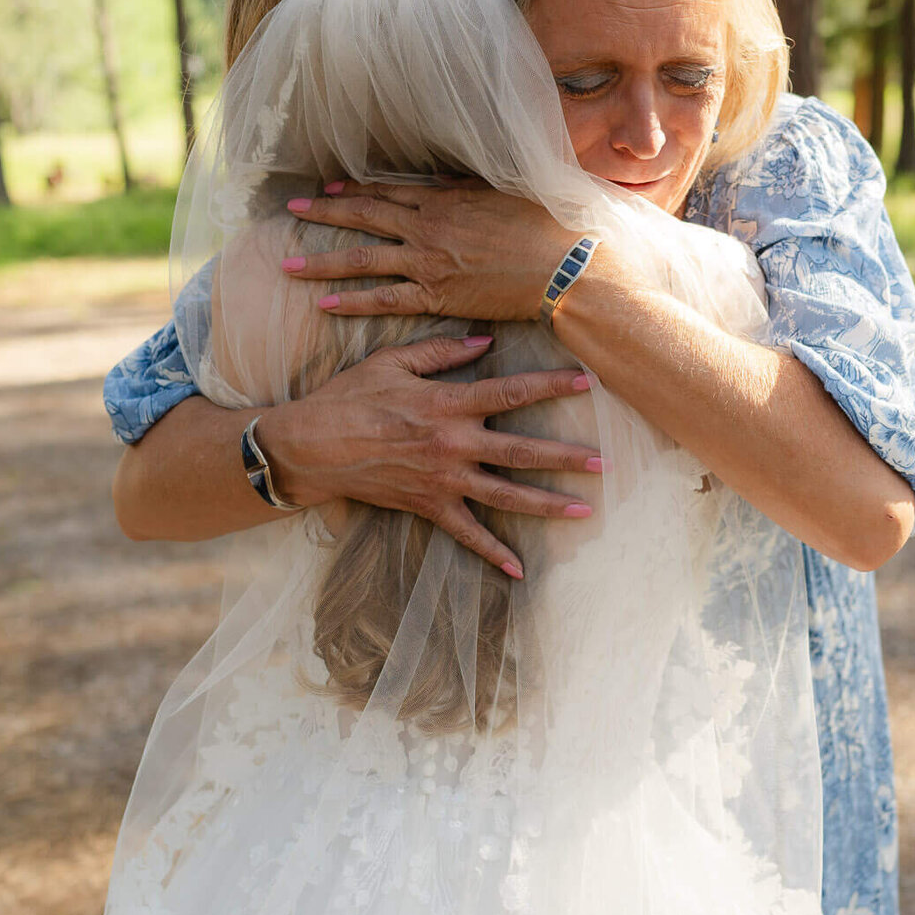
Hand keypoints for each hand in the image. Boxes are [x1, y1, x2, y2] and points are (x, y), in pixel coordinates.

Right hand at [257, 332, 600, 576]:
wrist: (310, 446)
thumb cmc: (349, 397)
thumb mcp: (392, 362)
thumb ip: (441, 353)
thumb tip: (484, 344)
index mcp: (448, 404)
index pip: (510, 392)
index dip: (550, 386)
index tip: (586, 382)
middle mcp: (453, 444)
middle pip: (522, 451)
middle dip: (566, 457)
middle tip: (604, 463)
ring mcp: (443, 480)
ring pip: (506, 496)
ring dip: (548, 504)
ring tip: (585, 510)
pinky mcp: (427, 506)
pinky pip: (466, 534)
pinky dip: (492, 553)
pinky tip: (519, 569)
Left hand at [281, 179, 576, 321]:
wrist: (563, 266)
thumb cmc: (544, 226)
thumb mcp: (503, 192)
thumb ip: (466, 188)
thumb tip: (438, 181)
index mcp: (444, 199)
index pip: (387, 191)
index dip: (353, 188)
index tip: (327, 188)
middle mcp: (428, 227)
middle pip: (364, 216)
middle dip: (324, 213)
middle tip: (291, 210)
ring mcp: (429, 262)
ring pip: (364, 259)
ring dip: (322, 261)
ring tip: (288, 265)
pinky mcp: (438, 296)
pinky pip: (385, 300)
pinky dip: (353, 301)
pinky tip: (324, 304)